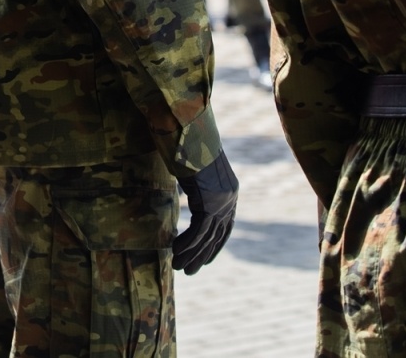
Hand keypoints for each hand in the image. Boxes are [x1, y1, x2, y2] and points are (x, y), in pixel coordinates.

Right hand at [173, 151, 237, 274]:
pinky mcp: (209, 203)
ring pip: (206, 237)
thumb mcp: (199, 169)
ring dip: (191, 254)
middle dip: (202, 255)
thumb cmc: (192, 146)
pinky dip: (186, 243)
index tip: (206, 259)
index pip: (226, 226)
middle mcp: (229, 199)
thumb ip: (200, 183)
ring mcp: (221, 202)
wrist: (193, 134)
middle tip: (189, 270)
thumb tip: (191, 189)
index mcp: (231, 191)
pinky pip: (197, 231)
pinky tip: (174, 251)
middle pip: (217, 235)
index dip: (216, 245)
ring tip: (178, 267)